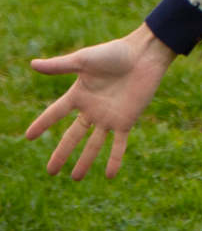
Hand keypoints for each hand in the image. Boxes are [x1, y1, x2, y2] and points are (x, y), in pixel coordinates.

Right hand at [24, 24, 175, 180]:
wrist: (144, 55)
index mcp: (79, 94)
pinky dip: (115, 159)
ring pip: (94, 144)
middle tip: (51, 172)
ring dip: (85, 161)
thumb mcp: (83, 60)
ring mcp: (109, 117)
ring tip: (75, 178)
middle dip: (62, 153)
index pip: (55, 113)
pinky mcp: (127, 120)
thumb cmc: (114, 53)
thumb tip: (32, 64)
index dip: (42, 124)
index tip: (28, 137)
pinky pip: (119, 144)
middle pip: (73, 136)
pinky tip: (110, 175)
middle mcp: (92, 109)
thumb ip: (59, 66)